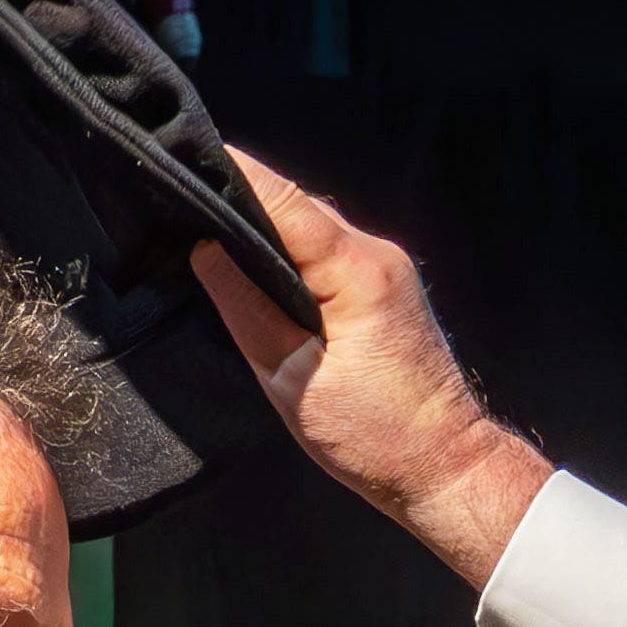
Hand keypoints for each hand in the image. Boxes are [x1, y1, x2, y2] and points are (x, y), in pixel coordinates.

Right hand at [205, 154, 552, 587]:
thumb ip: (245, 308)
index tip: (180, 159)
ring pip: (312, 228)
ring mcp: (386, 267)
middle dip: (241, 201)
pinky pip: (327, 252)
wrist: (445, 468)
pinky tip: (257, 270)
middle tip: (181, 207)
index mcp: (356, 268)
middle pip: (296, 206)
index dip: (230, 173)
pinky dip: (291, 255)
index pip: (283, 198)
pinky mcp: (385, 287)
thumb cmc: (374, 436)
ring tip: (210, 237)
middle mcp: (377, 253)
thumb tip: (205, 250)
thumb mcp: (290, 378)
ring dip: (266, 231)